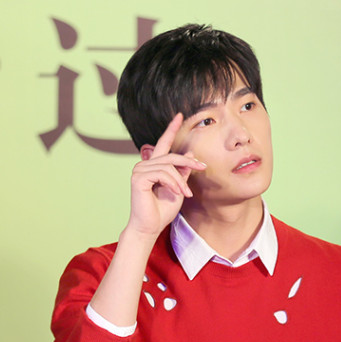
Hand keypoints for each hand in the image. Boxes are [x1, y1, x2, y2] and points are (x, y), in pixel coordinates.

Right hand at [126, 113, 205, 238]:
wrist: (151, 225)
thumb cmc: (163, 209)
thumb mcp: (179, 187)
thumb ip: (182, 171)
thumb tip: (188, 153)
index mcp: (155, 165)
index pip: (164, 143)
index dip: (171, 128)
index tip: (180, 115)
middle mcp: (145, 164)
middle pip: (171, 155)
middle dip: (189, 162)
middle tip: (202, 168)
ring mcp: (140, 170)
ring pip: (168, 166)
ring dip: (181, 180)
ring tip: (186, 193)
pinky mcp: (138, 177)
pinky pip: (162, 174)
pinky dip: (173, 183)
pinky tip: (178, 193)